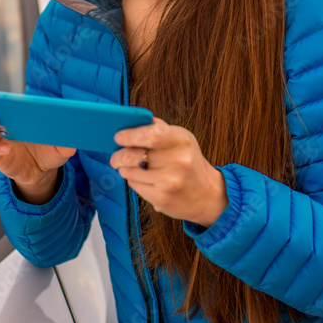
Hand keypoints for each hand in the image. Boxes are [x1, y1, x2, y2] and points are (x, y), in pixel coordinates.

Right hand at [0, 108, 74, 204]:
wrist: (40, 172)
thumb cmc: (48, 154)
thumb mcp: (59, 150)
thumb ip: (65, 146)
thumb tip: (72, 145)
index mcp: (23, 119)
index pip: (13, 105)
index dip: (7, 100)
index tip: (5, 98)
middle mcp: (9, 126)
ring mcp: (2, 140)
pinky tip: (7, 149)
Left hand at [110, 118, 227, 226]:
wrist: (207, 194)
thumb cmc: (189, 162)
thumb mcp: (181, 139)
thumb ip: (158, 129)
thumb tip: (129, 123)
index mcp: (183, 141)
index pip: (151, 134)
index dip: (130, 135)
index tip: (118, 137)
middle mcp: (178, 161)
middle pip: (134, 155)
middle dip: (119, 155)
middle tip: (115, 156)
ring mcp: (169, 182)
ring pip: (130, 171)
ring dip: (124, 168)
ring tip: (128, 166)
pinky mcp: (161, 199)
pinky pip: (134, 185)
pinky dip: (133, 180)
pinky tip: (141, 178)